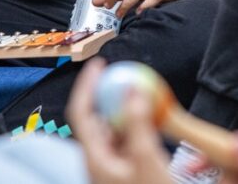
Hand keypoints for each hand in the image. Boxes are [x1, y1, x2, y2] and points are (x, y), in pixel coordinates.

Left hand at [67, 58, 173, 183]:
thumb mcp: (147, 160)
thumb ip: (139, 123)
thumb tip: (132, 90)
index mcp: (96, 159)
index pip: (82, 112)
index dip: (87, 85)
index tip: (100, 64)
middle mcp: (100, 163)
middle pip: (99, 119)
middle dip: (112, 94)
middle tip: (129, 76)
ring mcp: (113, 169)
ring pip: (116, 131)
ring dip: (129, 111)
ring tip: (148, 97)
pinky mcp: (127, 173)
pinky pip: (129, 142)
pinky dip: (139, 128)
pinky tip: (155, 123)